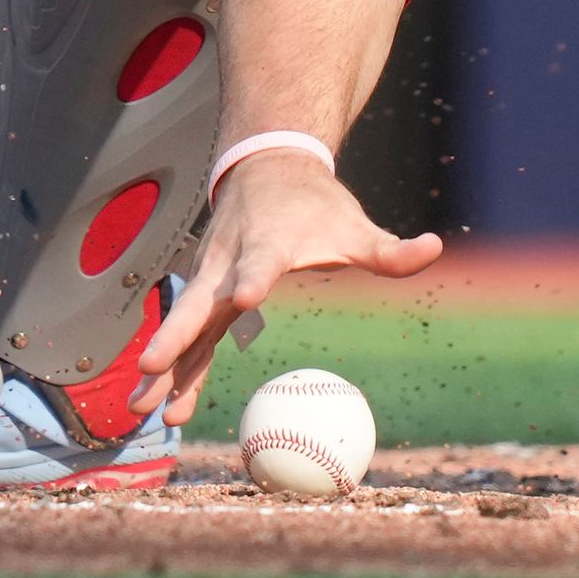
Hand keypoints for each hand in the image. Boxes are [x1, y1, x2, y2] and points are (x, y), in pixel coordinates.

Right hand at [129, 151, 439, 427]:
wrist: (264, 167)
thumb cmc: (315, 204)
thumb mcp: (355, 225)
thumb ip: (389, 249)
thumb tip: (435, 247)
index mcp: (267, 243)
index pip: (258, 263)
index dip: (251, 280)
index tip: (244, 300)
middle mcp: (228, 262)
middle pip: (197, 303)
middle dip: (174, 336)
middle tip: (152, 367)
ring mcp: (211, 279)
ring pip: (183, 326)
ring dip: (163, 367)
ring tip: (143, 410)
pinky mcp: (207, 294)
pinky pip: (190, 337)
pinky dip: (173, 369)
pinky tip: (159, 407)